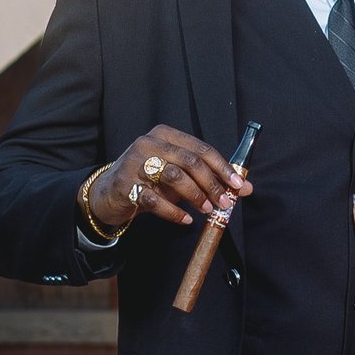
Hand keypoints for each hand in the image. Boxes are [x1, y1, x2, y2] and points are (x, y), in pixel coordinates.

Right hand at [82, 124, 251, 238]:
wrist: (109, 194)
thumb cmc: (150, 181)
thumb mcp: (179, 176)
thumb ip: (210, 178)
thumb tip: (245, 188)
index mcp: (165, 135)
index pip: (201, 148)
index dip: (222, 167)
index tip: (238, 185)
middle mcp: (149, 143)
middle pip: (190, 161)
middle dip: (212, 184)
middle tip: (225, 203)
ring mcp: (134, 162)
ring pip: (174, 176)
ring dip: (195, 196)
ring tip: (207, 210)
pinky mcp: (125, 185)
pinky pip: (154, 199)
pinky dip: (173, 212)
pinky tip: (185, 220)